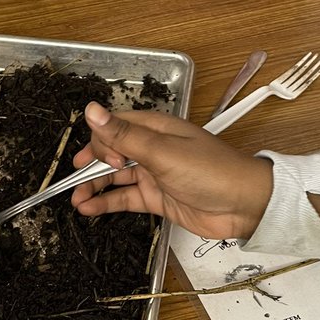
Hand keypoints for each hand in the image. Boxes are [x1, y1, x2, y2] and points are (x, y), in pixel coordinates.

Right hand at [70, 102, 274, 240]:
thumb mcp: (162, 152)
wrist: (244, 205)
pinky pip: (125, 199)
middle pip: (111, 151)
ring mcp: (154, 174)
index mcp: (155, 128)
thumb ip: (124, 135)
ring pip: (115, 177)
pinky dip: (106, 203)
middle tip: (78, 179)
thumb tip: (92, 110)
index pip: (115, 125)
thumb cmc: (212, 172)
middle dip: (91, 164)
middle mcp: (152, 148)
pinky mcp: (158, 198)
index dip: (101, 140)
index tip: (105, 158)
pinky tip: (89, 208)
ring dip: (94, 186)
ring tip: (75, 199)